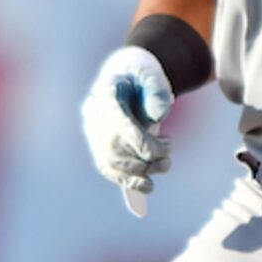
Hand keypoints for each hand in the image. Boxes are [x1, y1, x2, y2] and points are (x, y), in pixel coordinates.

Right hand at [82, 46, 173, 213]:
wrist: (128, 77)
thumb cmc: (142, 76)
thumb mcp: (152, 75)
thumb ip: (156, 91)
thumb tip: (158, 116)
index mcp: (105, 91)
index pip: (117, 119)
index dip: (139, 139)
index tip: (164, 148)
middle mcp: (93, 113)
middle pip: (113, 143)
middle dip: (144, 157)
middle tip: (168, 157)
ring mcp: (92, 131)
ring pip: (110, 160)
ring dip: (140, 171)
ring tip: (165, 165)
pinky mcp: (98, 145)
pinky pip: (108, 168)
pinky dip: (127, 180)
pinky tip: (147, 186)